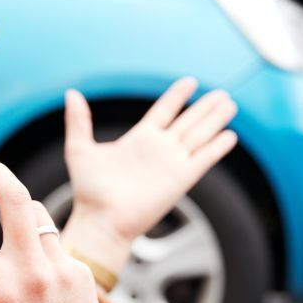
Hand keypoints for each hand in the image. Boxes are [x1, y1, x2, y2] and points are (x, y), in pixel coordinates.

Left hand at [60, 77, 237, 273]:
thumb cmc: (89, 191)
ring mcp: (172, 163)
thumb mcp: (80, 149)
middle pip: (188, 121)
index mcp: (139, 139)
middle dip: (205, 107)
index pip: (164, 111)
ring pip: (199, 135)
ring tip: (230, 104)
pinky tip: (230, 136)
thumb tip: (72, 93)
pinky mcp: (180, 179)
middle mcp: (159, 149)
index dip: (177, 96)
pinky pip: (204, 159)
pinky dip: (217, 147)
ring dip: (215, 120)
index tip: (190, 82)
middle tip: (222, 93)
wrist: (101, 221)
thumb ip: (79, 121)